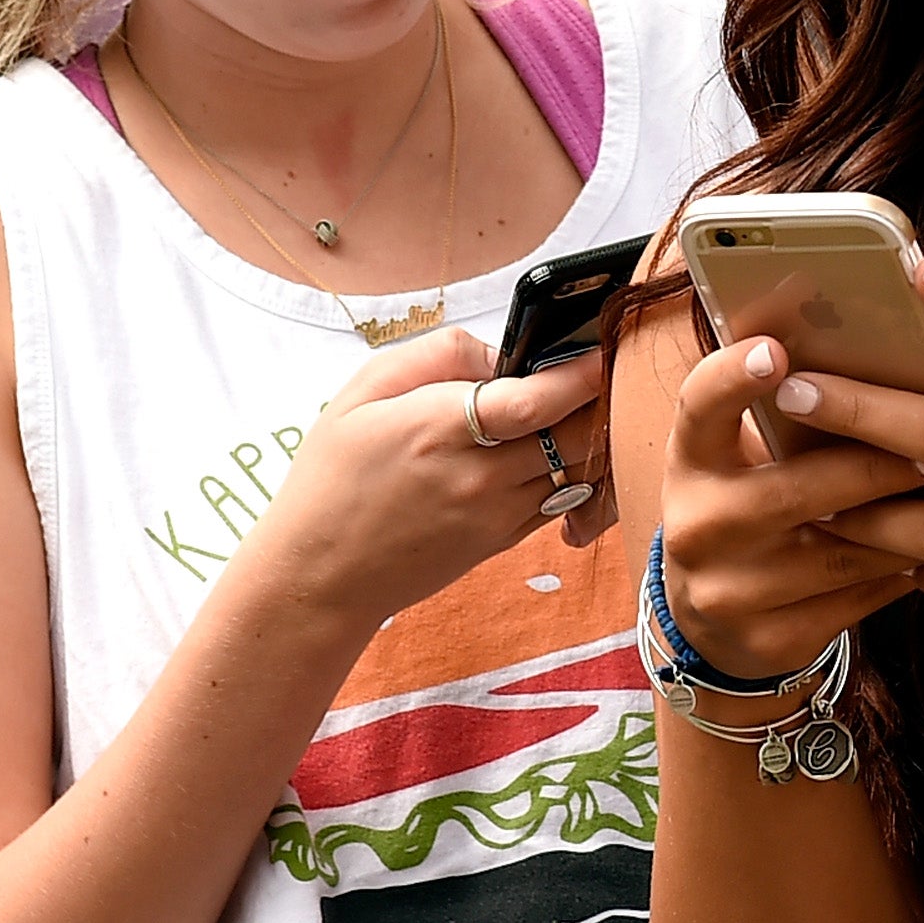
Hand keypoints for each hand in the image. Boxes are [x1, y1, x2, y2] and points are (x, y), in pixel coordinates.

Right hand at [246, 327, 605, 629]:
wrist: (320, 574)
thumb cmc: (332, 476)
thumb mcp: (363, 390)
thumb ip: (437, 354)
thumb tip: (500, 354)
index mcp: (441, 429)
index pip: (537, 401)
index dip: (581, 373)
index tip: (603, 348)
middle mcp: (480, 476)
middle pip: (576, 435)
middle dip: (599, 399)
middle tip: (602, 371)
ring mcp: (498, 515)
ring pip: (580, 470)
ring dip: (593, 435)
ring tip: (586, 404)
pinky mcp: (505, 540)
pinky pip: (564, 501)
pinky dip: (577, 472)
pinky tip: (562, 446)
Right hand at [655, 330, 923, 682]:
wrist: (714, 618)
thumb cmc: (752, 503)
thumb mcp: (744, 457)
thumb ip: (790, 414)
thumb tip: (879, 349)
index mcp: (691, 462)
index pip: (698, 408)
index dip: (732, 378)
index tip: (776, 350)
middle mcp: (698, 525)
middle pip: (793, 490)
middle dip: (873, 467)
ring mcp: (729, 591)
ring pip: (840, 551)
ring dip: (907, 522)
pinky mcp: (770, 641)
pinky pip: (857, 600)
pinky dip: (903, 569)